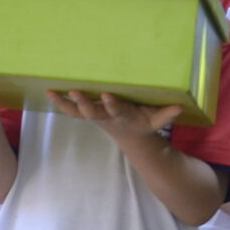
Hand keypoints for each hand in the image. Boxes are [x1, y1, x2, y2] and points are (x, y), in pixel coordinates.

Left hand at [48, 90, 182, 145]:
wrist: (130, 136)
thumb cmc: (143, 122)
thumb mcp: (156, 121)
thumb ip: (166, 115)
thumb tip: (179, 108)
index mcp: (123, 116)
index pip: (116, 110)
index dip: (111, 104)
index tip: (107, 95)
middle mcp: (106, 117)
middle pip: (92, 113)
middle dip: (84, 104)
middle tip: (75, 92)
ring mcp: (95, 116)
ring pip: (77, 112)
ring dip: (65, 103)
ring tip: (52, 93)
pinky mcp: (87, 114)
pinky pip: (71, 110)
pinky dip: (60, 102)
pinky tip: (49, 92)